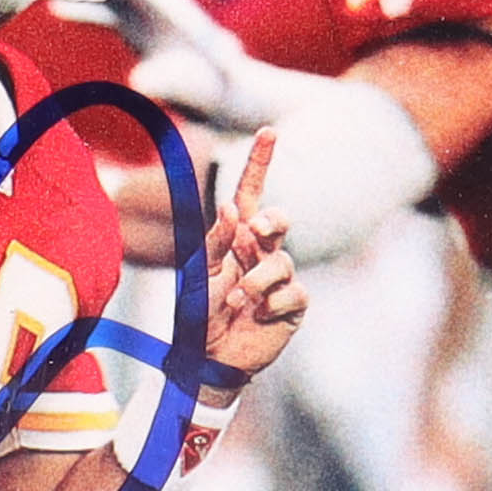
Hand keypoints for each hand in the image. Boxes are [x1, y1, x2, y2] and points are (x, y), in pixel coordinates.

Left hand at [198, 128, 306, 395]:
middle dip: (271, 222)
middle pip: (279, 220)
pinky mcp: (292, 305)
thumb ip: (216, 241)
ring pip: (281, 261)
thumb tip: (233, 206)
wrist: (207, 357)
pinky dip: (270, 303)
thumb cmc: (198, 313)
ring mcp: (280, 279)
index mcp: (235, 238)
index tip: (268, 133)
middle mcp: (261, 253)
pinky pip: (292, 292)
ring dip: (255, 281)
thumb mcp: (199, 274)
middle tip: (253, 234)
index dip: (260, 163)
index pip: (251, 195)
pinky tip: (257, 315)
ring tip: (235, 301)